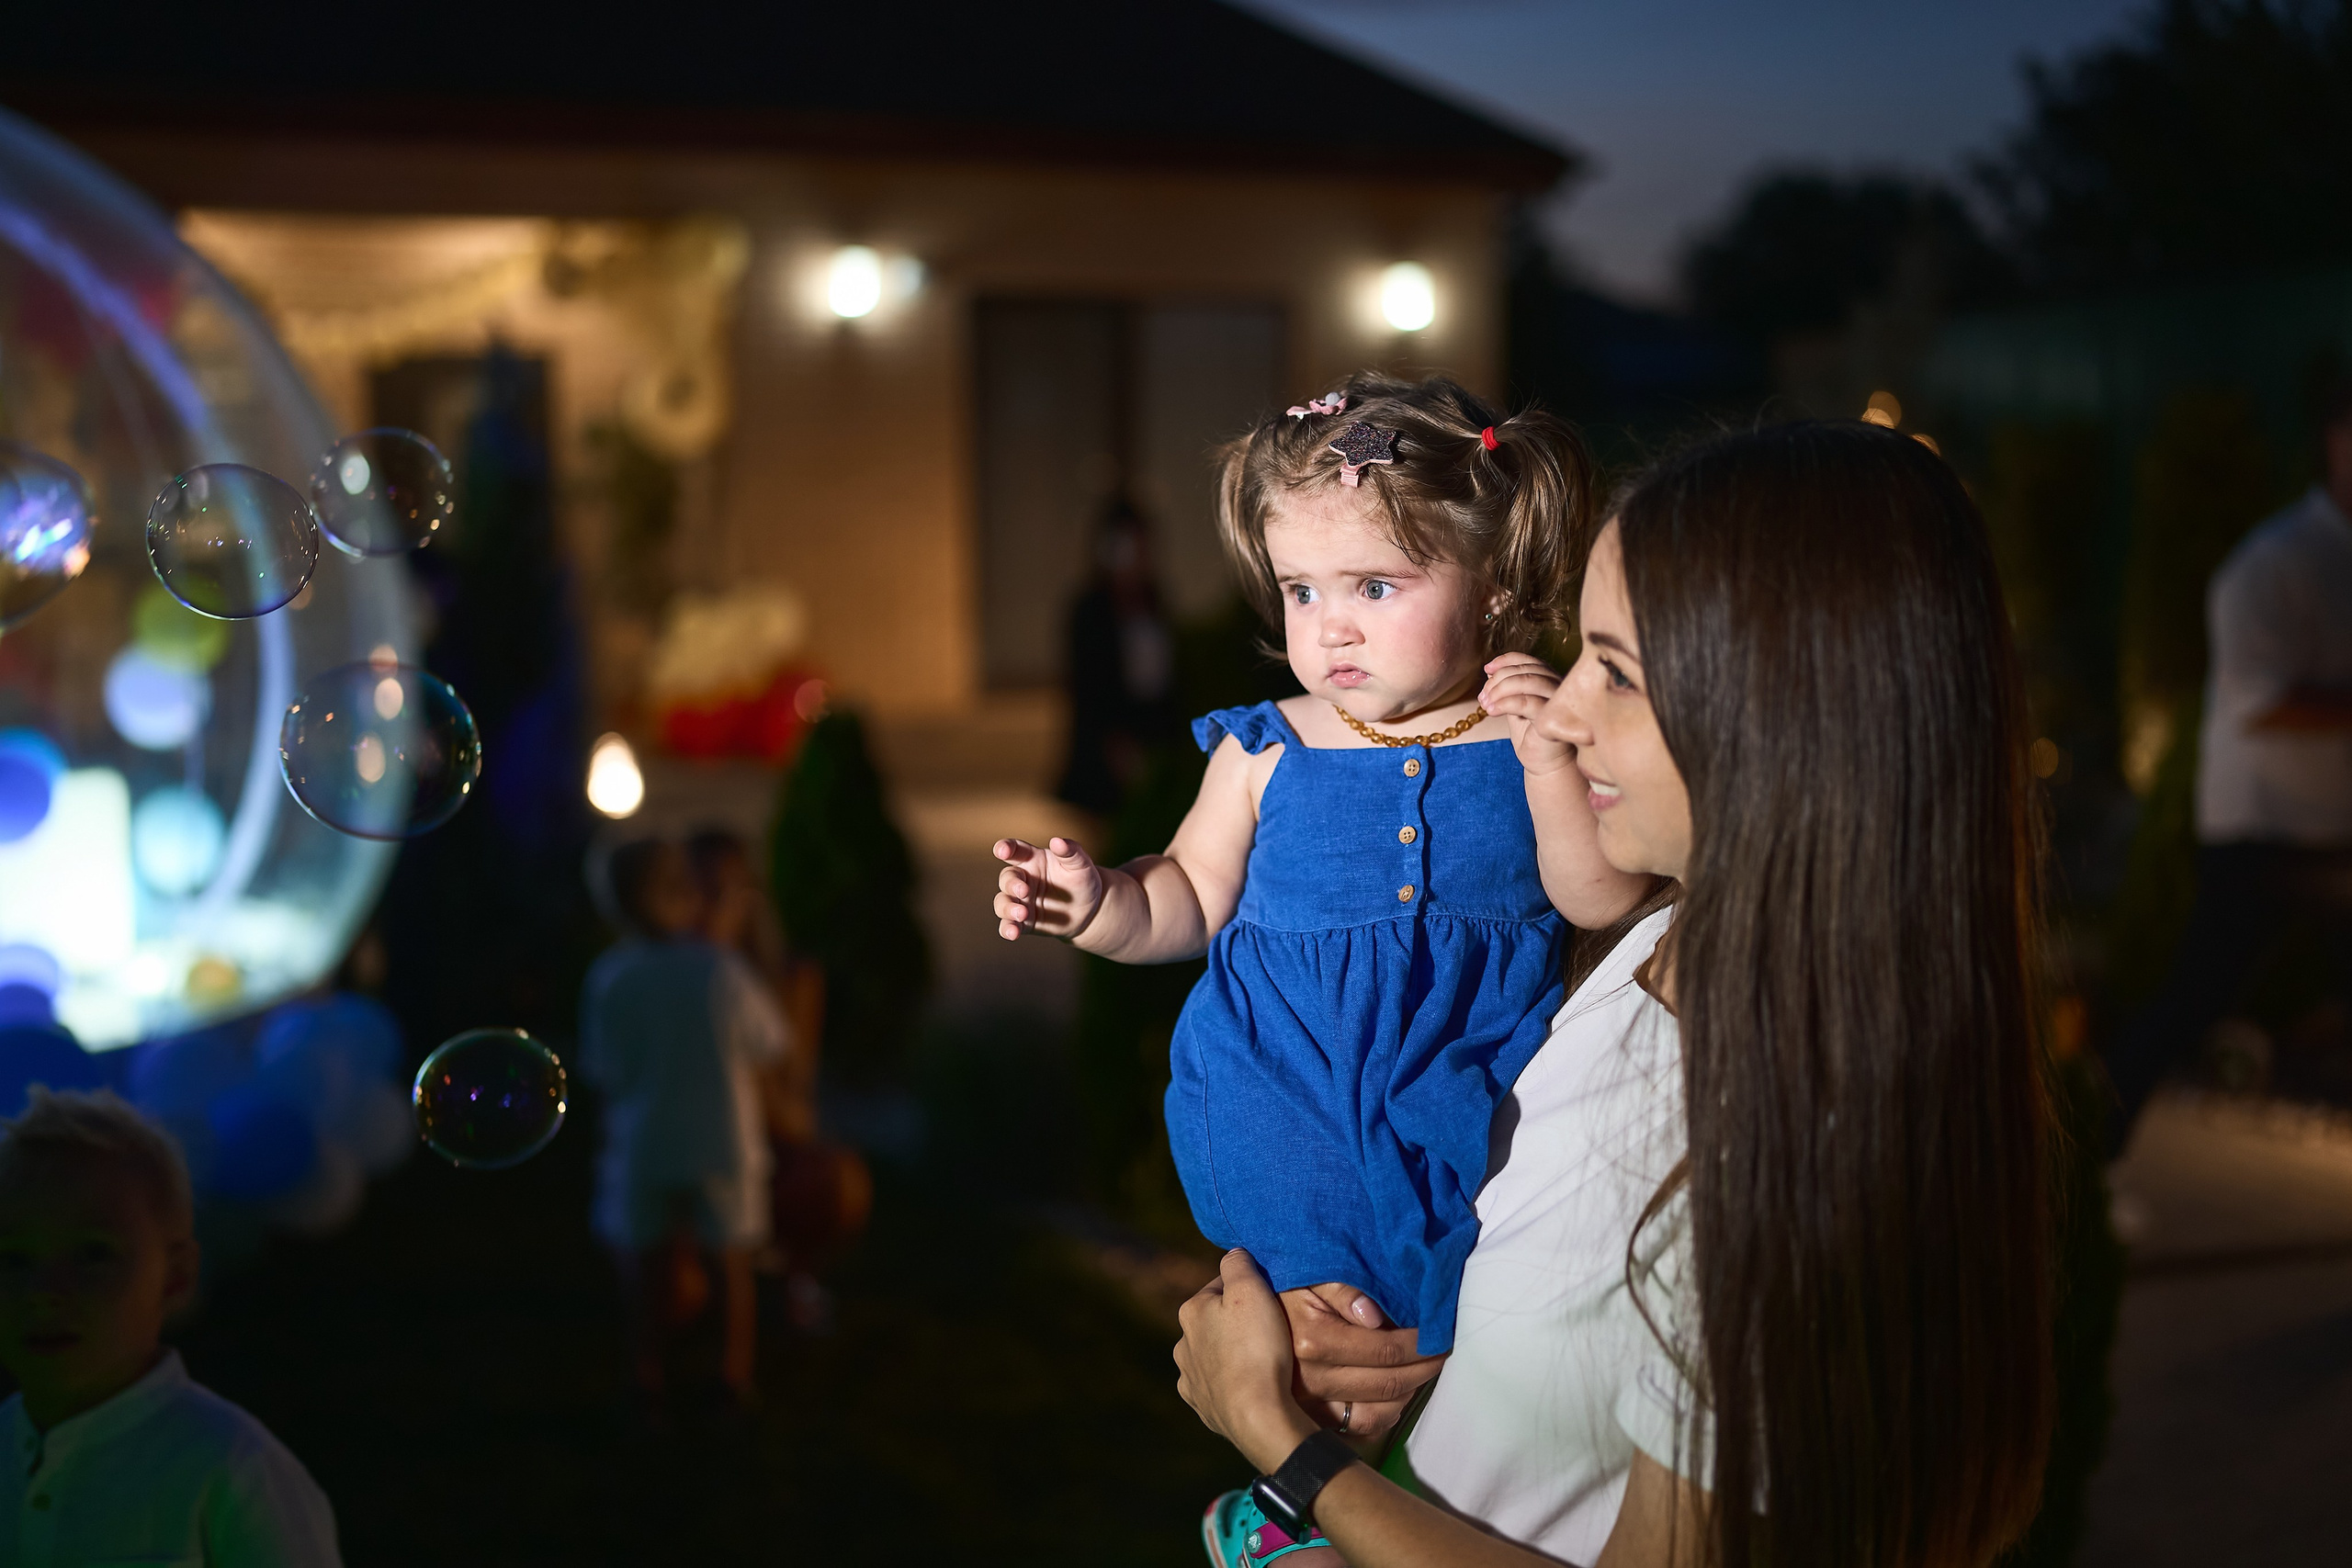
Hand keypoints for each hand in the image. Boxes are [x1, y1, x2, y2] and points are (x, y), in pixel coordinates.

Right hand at [992, 837, 1104, 941]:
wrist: (1090, 910)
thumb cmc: (1083, 880)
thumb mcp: (1081, 864)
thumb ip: (1070, 851)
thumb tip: (1057, 841)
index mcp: (1032, 860)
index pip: (1015, 850)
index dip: (1005, 848)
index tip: (1002, 851)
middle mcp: (1022, 879)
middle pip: (1007, 878)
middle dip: (1011, 884)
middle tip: (1024, 891)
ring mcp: (1021, 901)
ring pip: (1003, 902)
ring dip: (1008, 908)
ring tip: (1022, 914)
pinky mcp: (1023, 922)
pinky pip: (1009, 924)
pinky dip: (1007, 929)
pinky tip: (1012, 933)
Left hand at [1175, 1250, 1319, 1471]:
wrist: (1258, 1414)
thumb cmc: (1257, 1347)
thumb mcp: (1252, 1290)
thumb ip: (1238, 1264)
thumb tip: (1234, 1253)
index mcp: (1191, 1312)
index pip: (1220, 1287)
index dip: (1248, 1288)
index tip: (1270, 1297)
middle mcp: (1183, 1345)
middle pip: (1215, 1322)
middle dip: (1237, 1322)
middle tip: (1271, 1329)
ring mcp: (1191, 1380)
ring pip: (1214, 1355)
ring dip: (1233, 1353)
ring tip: (1263, 1360)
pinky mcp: (1203, 1408)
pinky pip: (1218, 1387)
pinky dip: (1232, 1383)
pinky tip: (1251, 1385)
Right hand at [1282, 1283, 1444, 1439]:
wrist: (1236, 1321)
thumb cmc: (1277, 1290)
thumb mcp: (1306, 1276)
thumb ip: (1341, 1289)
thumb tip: (1375, 1316)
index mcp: (1314, 1339)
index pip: (1387, 1348)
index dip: (1421, 1342)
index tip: (1440, 1331)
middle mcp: (1313, 1378)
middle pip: (1388, 1382)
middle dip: (1425, 1366)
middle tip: (1442, 1350)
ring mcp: (1310, 1404)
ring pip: (1377, 1411)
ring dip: (1409, 1391)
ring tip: (1423, 1369)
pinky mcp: (1309, 1417)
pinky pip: (1358, 1427)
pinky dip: (1385, 1414)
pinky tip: (1396, 1393)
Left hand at [1480, 653, 1576, 775]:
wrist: (1544, 764)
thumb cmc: (1530, 736)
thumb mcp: (1514, 707)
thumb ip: (1507, 688)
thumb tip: (1489, 671)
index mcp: (1550, 680)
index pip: (1528, 660)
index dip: (1506, 660)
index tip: (1487, 669)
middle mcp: (1559, 686)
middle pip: (1525, 670)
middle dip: (1498, 680)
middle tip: (1482, 697)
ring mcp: (1558, 701)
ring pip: (1526, 682)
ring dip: (1499, 690)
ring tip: (1485, 704)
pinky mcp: (1553, 718)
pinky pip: (1526, 702)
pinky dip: (1504, 703)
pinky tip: (1491, 711)